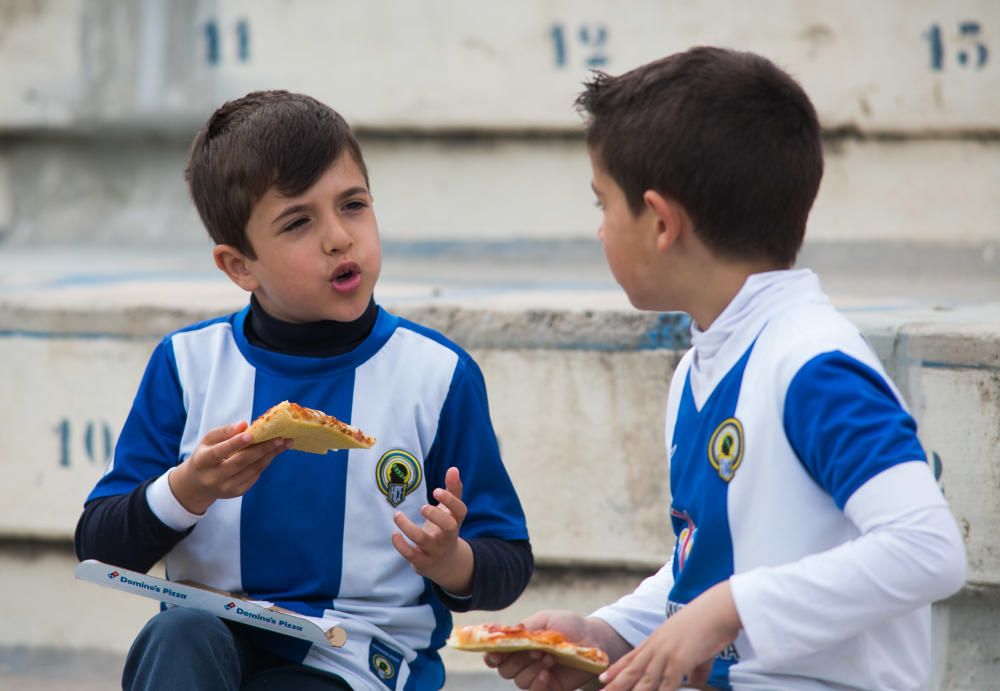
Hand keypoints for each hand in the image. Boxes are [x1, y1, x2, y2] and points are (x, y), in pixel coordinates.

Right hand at [169, 421, 289, 513]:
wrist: (198, 484)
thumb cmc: (206, 455)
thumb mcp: (208, 441)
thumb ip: (224, 432)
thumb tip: (244, 424)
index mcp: (203, 461)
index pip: (219, 452)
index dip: (235, 443)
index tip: (251, 434)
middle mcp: (214, 477)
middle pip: (241, 462)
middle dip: (262, 449)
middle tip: (280, 438)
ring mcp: (226, 487)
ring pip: (252, 469)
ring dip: (270, 455)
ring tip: (285, 443)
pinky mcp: (237, 492)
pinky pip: (255, 475)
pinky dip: (265, 462)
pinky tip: (274, 452)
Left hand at [392, 466, 471, 592]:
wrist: (445, 563)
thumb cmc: (445, 529)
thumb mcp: (451, 512)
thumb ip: (453, 490)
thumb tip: (453, 468)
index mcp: (455, 522)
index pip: (460, 511)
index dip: (450, 500)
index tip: (436, 490)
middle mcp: (448, 537)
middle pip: (448, 527)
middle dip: (435, 516)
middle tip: (422, 507)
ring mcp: (435, 550)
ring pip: (423, 540)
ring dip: (408, 527)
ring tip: (397, 515)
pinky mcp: (422, 562)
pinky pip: (411, 555)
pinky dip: (401, 545)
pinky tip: (394, 534)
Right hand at [484, 611, 611, 690]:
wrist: (594, 639)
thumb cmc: (569, 626)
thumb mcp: (545, 620)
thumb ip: (524, 628)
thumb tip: (506, 635)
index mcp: (519, 645)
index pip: (495, 656)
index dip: (491, 656)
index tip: (496, 654)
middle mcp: (524, 663)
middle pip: (505, 670)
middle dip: (517, 660)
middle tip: (535, 650)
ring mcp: (536, 676)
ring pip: (519, 681)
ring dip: (531, 669)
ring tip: (549, 657)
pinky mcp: (550, 688)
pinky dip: (537, 683)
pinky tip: (546, 673)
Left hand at [598, 581, 740, 690]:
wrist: (719, 609)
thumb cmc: (712, 623)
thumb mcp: (698, 646)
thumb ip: (695, 666)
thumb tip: (696, 680)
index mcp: (658, 640)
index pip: (632, 657)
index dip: (617, 669)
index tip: (603, 678)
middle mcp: (658, 646)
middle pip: (632, 669)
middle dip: (616, 683)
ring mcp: (666, 653)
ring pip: (643, 679)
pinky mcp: (679, 661)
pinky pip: (666, 684)